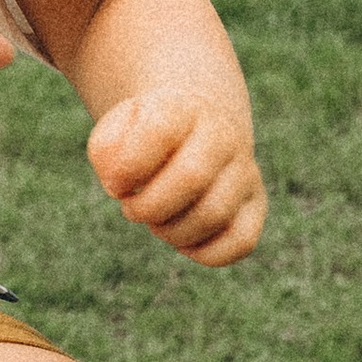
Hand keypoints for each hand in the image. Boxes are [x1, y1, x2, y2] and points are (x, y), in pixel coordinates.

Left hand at [86, 92, 266, 265]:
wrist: (192, 126)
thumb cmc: (143, 135)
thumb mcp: (116, 128)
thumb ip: (105, 150)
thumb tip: (117, 184)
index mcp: (183, 109)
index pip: (160, 131)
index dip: (128, 166)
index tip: (114, 185)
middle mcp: (222, 136)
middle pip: (192, 177)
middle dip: (148, 206)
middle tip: (131, 208)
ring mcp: (244, 171)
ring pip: (215, 214)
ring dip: (171, 232)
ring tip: (155, 222)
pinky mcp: (255, 204)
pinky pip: (241, 242)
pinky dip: (204, 253)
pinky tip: (183, 239)